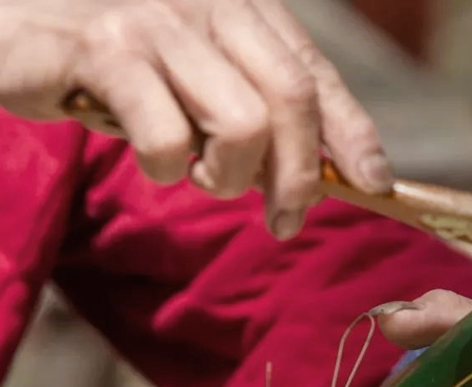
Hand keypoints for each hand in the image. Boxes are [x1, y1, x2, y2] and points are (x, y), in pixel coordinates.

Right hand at [0, 0, 390, 238]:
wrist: (14, 20)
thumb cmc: (114, 56)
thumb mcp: (197, 74)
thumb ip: (253, 107)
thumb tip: (316, 172)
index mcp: (241, 7)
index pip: (315, 75)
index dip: (354, 133)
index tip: (375, 184)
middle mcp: (208, 4)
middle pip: (292, 101)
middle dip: (300, 177)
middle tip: (285, 220)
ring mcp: (155, 23)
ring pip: (242, 123)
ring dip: (227, 176)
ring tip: (195, 172)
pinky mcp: (103, 52)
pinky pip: (167, 136)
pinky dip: (166, 169)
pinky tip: (149, 157)